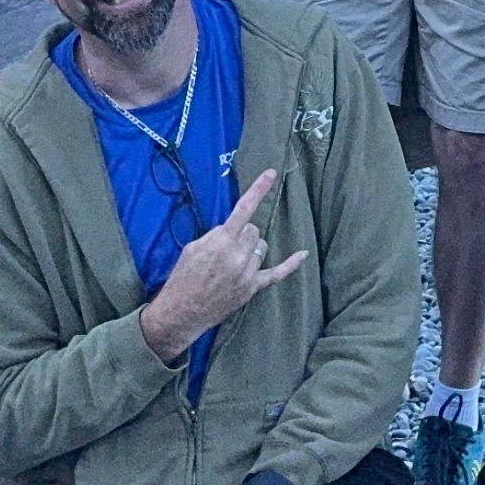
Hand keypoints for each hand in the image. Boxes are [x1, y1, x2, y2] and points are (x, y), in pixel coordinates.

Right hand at [136, 168, 308, 360]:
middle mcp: (239, 255)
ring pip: (261, 247)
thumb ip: (215, 235)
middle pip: (254, 230)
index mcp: (222, 240)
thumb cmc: (183, 277)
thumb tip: (231, 230)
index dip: (258, 189)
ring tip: (232, 262)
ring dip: (251, 249)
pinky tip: (302, 254)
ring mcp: (248, 272)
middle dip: (242, 233)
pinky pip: (277, 274)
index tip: (271, 173)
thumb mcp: (193, 247)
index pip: (244, 209)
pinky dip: (291, 264)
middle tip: (225, 247)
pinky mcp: (252, 288)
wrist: (182, 311)